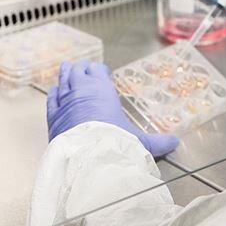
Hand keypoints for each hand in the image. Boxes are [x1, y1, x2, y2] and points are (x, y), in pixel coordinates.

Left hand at [47, 61, 178, 157]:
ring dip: (66, 74)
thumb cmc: (115, 143)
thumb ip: (157, 142)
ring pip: (63, 79)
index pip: (98, 71)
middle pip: (78, 71)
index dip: (100, 71)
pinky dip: (54, 92)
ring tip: (68, 69)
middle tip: (85, 68)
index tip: (102, 72)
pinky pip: (51, 97)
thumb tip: (174, 143)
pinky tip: (54, 91)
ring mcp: (65, 101)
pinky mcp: (53, 115)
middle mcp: (82, 90)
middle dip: (82, 69)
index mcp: (102, 89)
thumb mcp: (140, 142)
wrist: (88, 157)